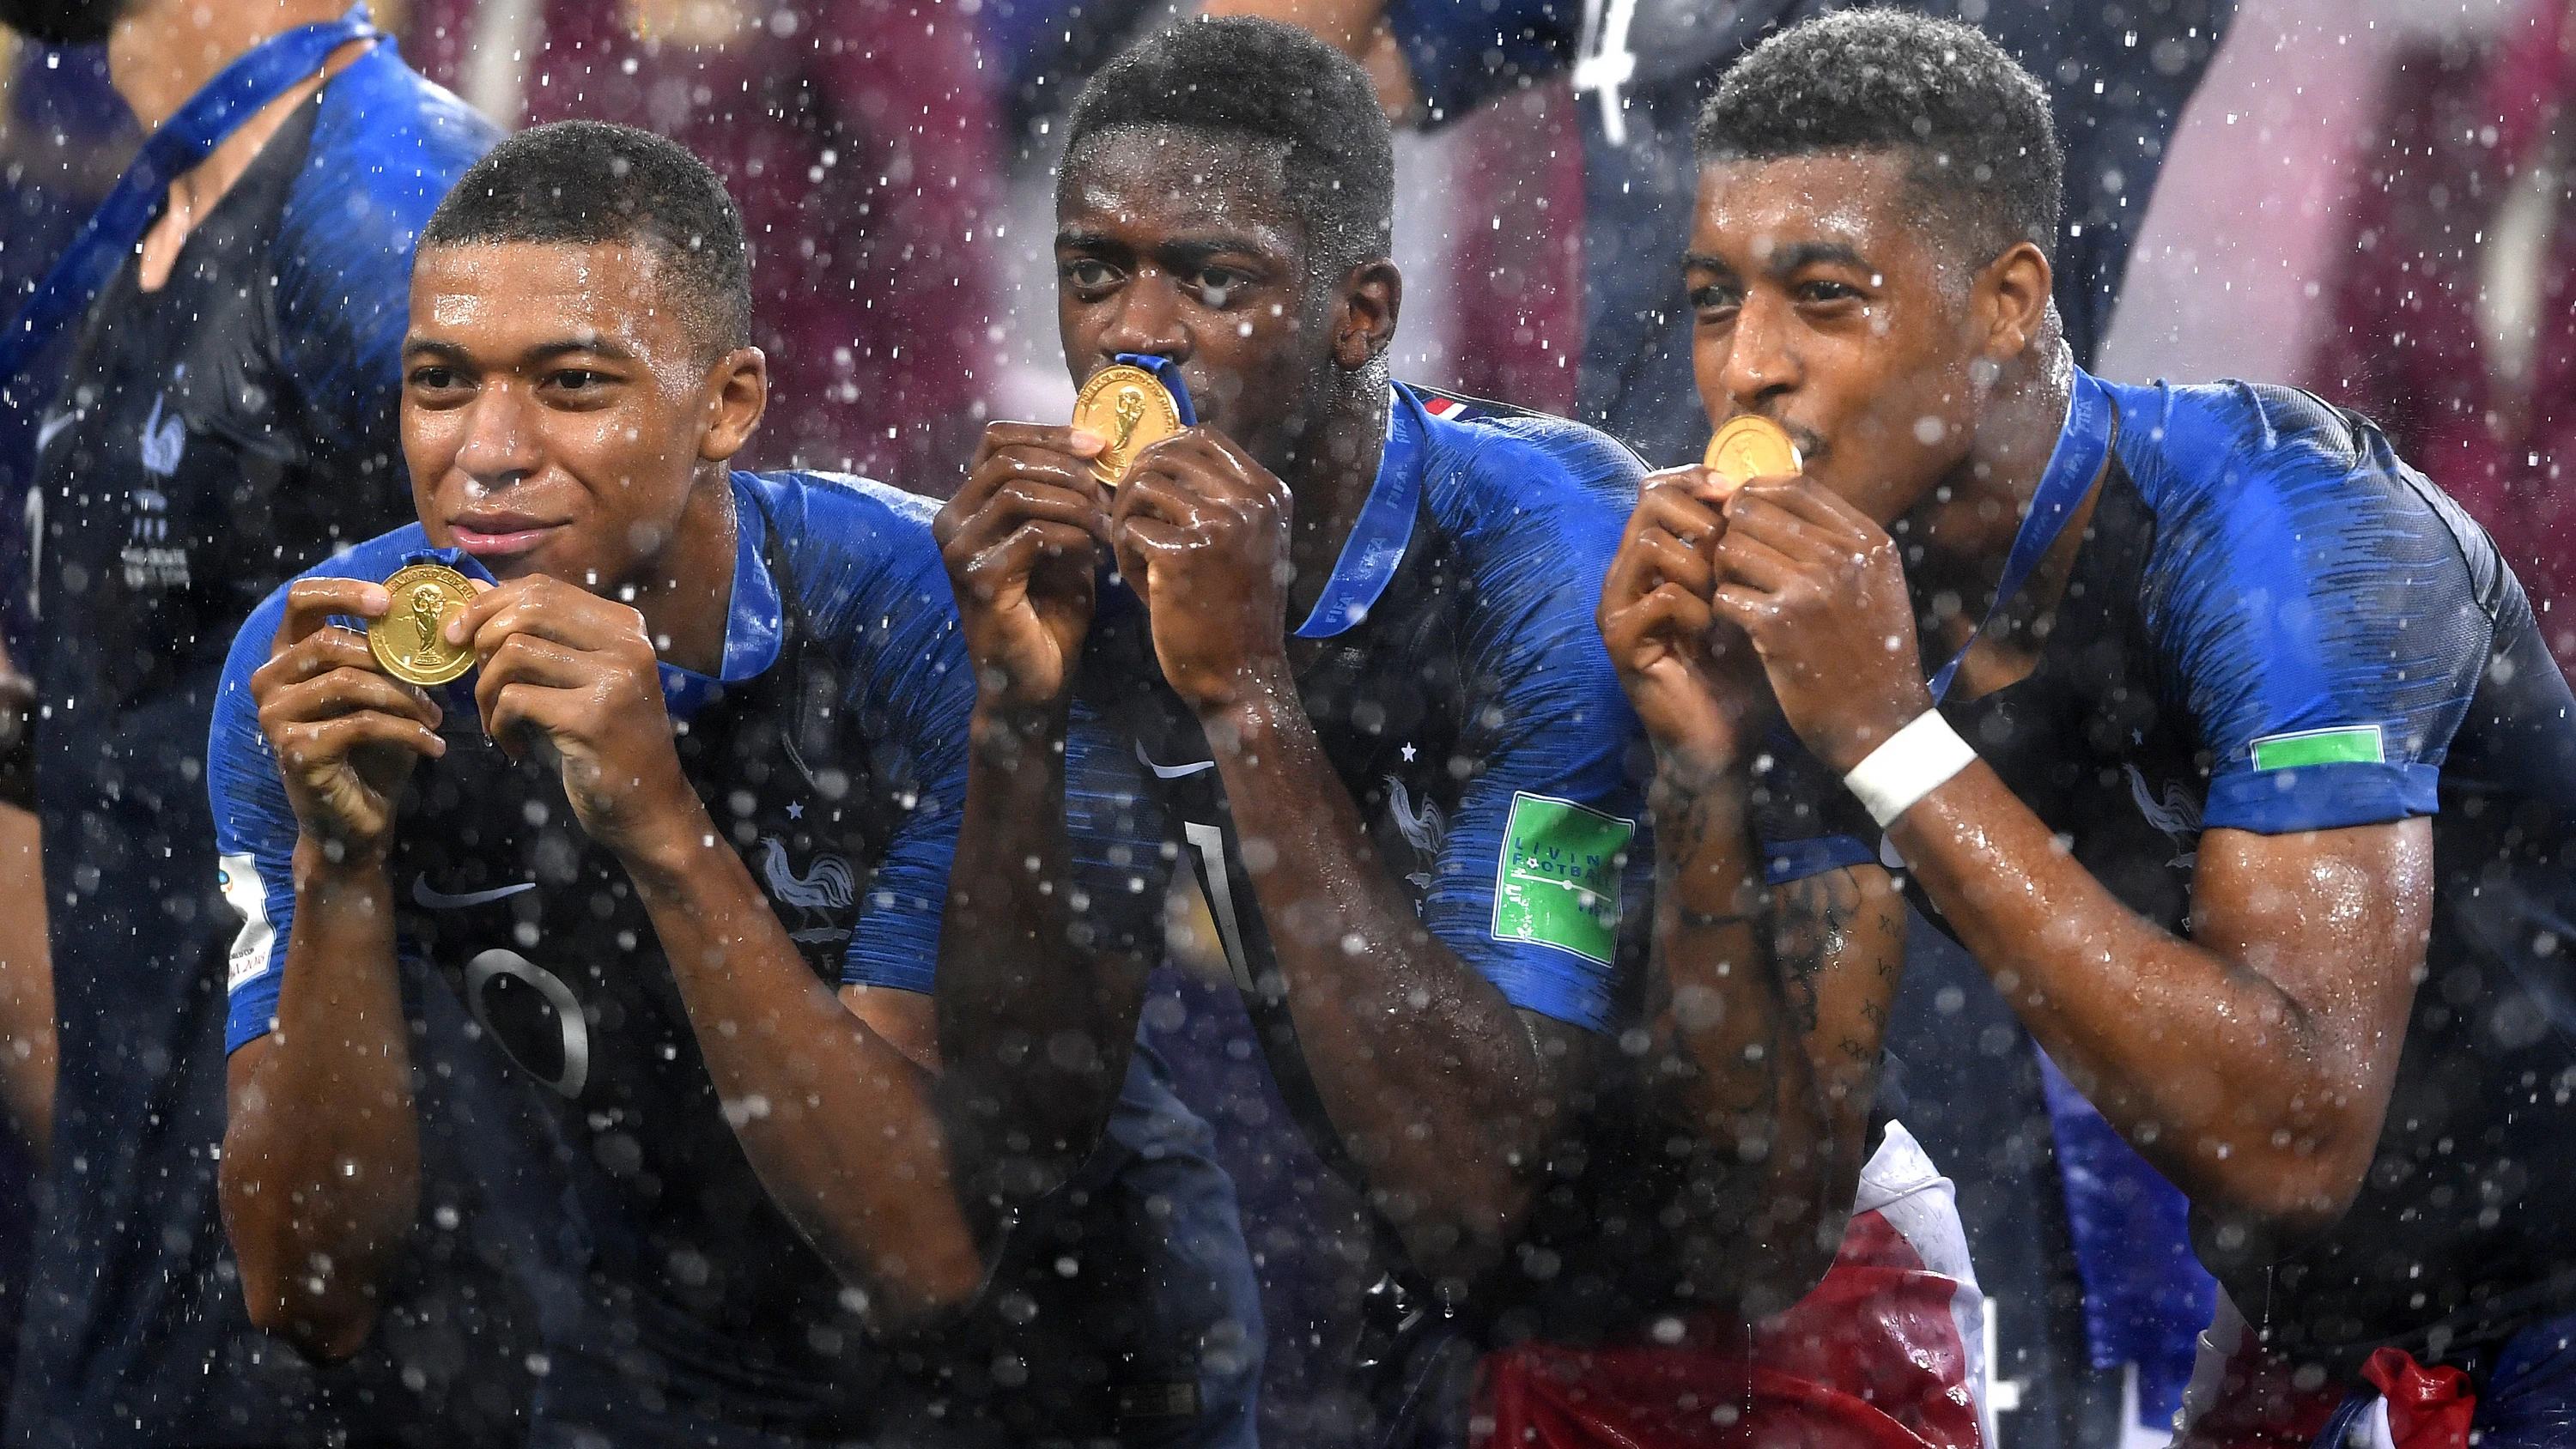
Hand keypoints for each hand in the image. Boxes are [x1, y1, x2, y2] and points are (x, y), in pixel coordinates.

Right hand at [253, 578, 446, 867]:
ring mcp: (274, 715)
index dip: (344, 592)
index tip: (388, 601)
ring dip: (405, 699)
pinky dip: (408, 733)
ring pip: (348, 682)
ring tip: (435, 718)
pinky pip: (361, 724)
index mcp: (287, 655)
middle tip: (434, 687)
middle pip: (329, 642)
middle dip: (392, 661)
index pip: (301, 600)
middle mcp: (269, 680)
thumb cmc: (373, 749)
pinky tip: (434, 747)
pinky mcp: (294, 749)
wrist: (357, 819)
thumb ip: (391, 655)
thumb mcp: (384, 693)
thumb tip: (436, 615)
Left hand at [448, 577, 694, 850]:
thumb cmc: (605, 745)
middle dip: (481, 641)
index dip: (490, 604)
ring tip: (496, 721)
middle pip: (528, 611)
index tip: (459, 634)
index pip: (543, 589)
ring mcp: (614, 679)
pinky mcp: (592, 717)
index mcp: (624, 628)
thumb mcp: (575, 681)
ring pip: (514, 652)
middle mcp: (627, 645)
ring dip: (486, 691)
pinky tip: (515, 748)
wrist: (648, 808)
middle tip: (476, 680)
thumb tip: (478, 591)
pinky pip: (514, 699)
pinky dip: (499, 725)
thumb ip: (538, 636)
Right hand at [935, 423, 1111, 710]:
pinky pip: (1032, 534)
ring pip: (1018, 492)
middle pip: (1008, 459)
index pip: (997, 440)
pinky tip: (1094, 551)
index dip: (1049, 433)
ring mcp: (958, 552)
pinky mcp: (977, 581)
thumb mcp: (1064, 539)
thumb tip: (1098, 447)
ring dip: (1074, 503)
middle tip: (1107, 496)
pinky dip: (1073, 535)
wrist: (1036, 683)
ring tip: (1105, 526)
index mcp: (968, 506)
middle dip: (1068, 470)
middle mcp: (951, 522)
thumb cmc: (1052, 612)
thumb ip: (1068, 497)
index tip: (1098, 445)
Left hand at [1111, 429, 1293, 716]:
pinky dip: (1125, 554)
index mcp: (1270, 493)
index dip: (1164, 450)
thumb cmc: (1235, 611)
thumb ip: (1220, 497)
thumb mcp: (1247, 542)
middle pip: (1166, 455)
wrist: (1241, 674)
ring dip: (1127, 518)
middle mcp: (1250, 501)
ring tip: (1137, 554)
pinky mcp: (1183, 554)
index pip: (1203, 436)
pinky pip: (1130, 528)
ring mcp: (1218, 524)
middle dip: (1136, 483)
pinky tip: (1143, 583)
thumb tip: (1161, 453)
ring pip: (1141, 487)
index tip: (1148, 480)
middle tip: (1130, 518)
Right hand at [1600, 466, 1775, 794]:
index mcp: (1657, 559)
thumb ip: (1748, 548)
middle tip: (1733, 543)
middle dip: (1701, 515)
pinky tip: (1715, 632)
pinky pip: (1657, 598)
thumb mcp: (1751, 595)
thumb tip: (1772, 490)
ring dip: (1699, 563)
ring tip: (1725, 595)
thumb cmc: (1743, 669)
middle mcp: (1629, 575)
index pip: (1661, 488)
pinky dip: (1694, 607)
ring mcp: (1619, 608)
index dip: (1698, 478)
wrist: (1726, 741)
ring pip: (1648, 544)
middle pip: (1647, 501)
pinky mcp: (1621, 643)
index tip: (1738, 492)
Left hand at [1708, 478, 1933, 773]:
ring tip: (1738, 598)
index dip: (1757, 492)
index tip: (1739, 512)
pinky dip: (1723, 611)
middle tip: (1734, 567)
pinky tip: (1738, 628)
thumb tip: (1783, 501)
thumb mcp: (1879, 585)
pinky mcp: (1779, 626)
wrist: (1882, 724)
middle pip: (1754, 512)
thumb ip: (1841, 543)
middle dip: (1734, 536)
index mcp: (1868, 541)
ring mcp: (1810, 588)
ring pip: (1732, 550)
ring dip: (1724, 574)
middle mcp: (1841, 556)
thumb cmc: (1874, 655)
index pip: (1797, 486)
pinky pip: (1724, 595)